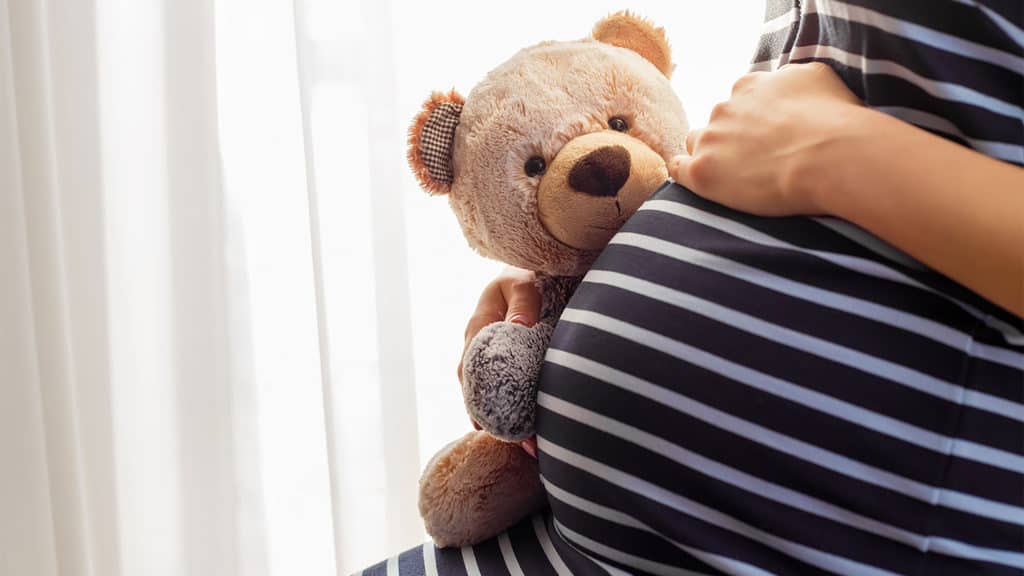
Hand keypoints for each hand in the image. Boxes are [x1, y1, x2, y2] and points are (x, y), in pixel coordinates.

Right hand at [459, 266, 540, 457]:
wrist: (532, 271)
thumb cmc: (526, 273)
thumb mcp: (523, 281)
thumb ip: (523, 301)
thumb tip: (519, 327)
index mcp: (478, 328)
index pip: (470, 370)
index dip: (476, 400)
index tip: (488, 426)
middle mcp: (481, 348)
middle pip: (481, 392)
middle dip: (498, 421)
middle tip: (521, 446)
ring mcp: (495, 358)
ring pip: (497, 396)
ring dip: (511, 422)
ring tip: (532, 450)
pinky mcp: (511, 364)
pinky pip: (512, 392)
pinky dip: (521, 412)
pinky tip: (536, 434)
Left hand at [669, 62, 862, 215]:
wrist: (831, 156)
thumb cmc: (836, 120)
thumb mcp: (818, 77)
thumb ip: (791, 77)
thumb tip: (784, 81)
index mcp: (749, 85)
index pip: (740, 99)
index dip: (753, 119)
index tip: (767, 135)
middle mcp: (725, 107)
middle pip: (718, 121)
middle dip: (732, 136)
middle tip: (757, 158)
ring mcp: (711, 139)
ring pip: (697, 142)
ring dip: (709, 153)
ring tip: (729, 173)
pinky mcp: (702, 171)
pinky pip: (678, 168)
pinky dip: (683, 171)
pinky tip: (694, 178)